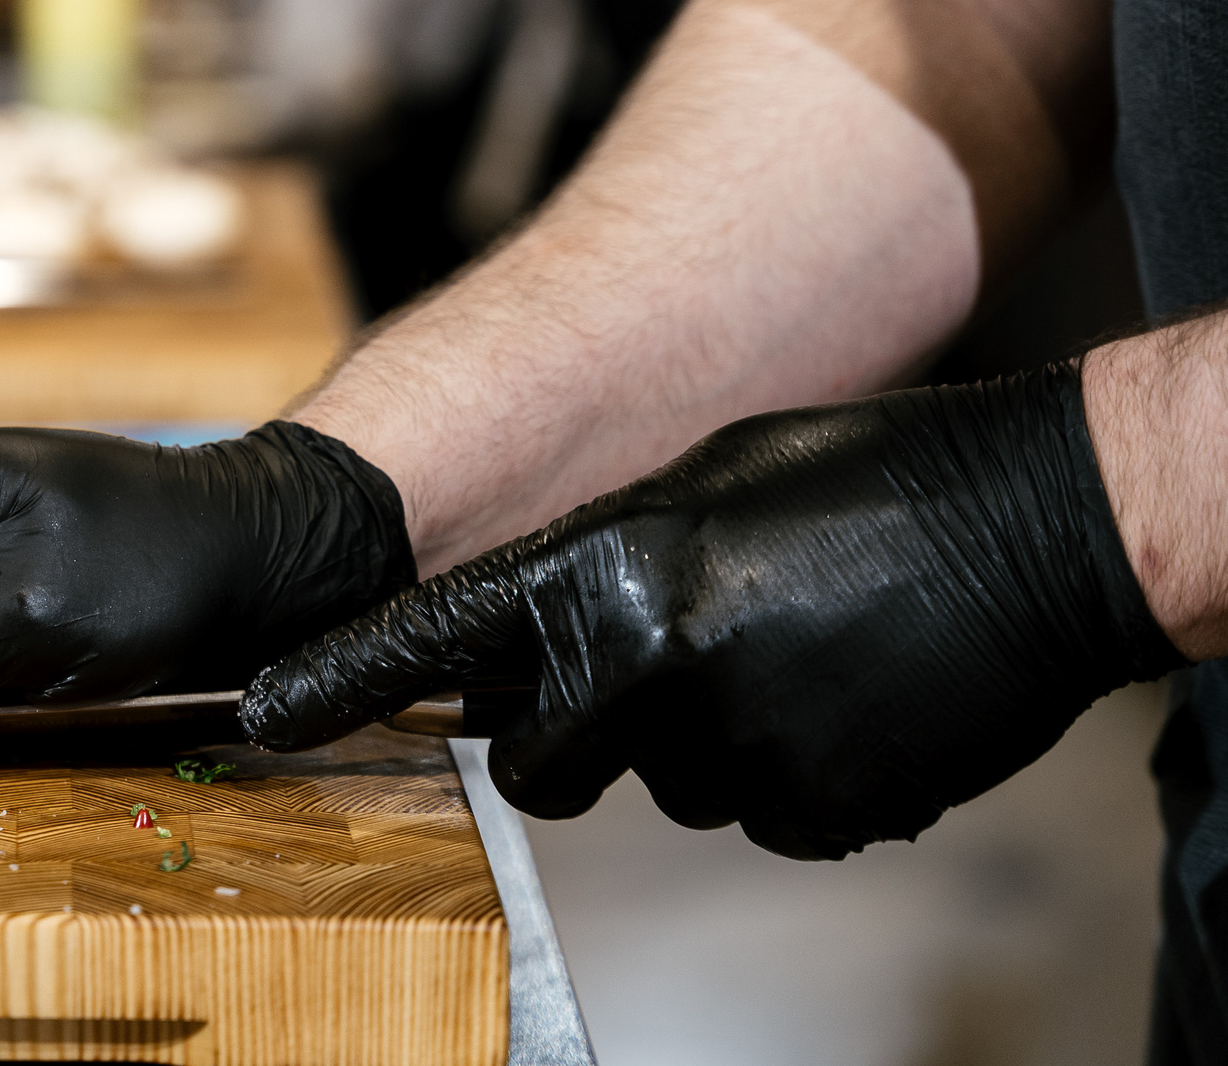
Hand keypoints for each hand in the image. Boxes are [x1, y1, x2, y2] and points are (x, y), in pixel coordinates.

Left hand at [240, 366, 1184, 858]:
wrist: (1037, 524)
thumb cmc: (860, 477)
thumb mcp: (692, 490)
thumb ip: (590, 572)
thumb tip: (518, 639)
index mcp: (606, 571)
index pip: (433, 642)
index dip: (336, 684)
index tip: (257, 716)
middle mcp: (651, 668)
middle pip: (536, 765)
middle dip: (565, 738)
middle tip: (647, 670)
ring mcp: (736, 752)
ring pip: (657, 790)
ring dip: (693, 744)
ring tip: (780, 654)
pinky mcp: (818, 811)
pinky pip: (756, 817)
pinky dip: (781, 777)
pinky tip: (835, 698)